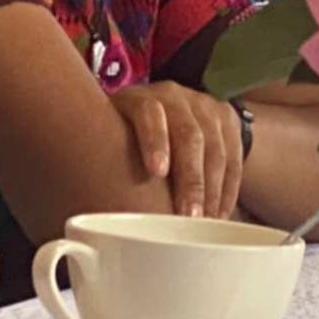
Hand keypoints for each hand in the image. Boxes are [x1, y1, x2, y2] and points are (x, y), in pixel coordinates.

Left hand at [109, 83, 242, 220]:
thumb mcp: (109, 138)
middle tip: (189, 215)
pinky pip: (234, 157)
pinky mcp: (226, 120)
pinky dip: (229, 188)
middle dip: (191, 178)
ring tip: (206, 221)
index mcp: (139, 99)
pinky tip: (221, 213)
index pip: (148, 113)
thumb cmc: (123, 137)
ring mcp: (204, 106)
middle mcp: (174, 97)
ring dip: (213, 189)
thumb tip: (84, 219)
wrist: (159, 107)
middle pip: (188, 135)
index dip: (154, 140)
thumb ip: (101, 163)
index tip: (156, 172)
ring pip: (215, 147)